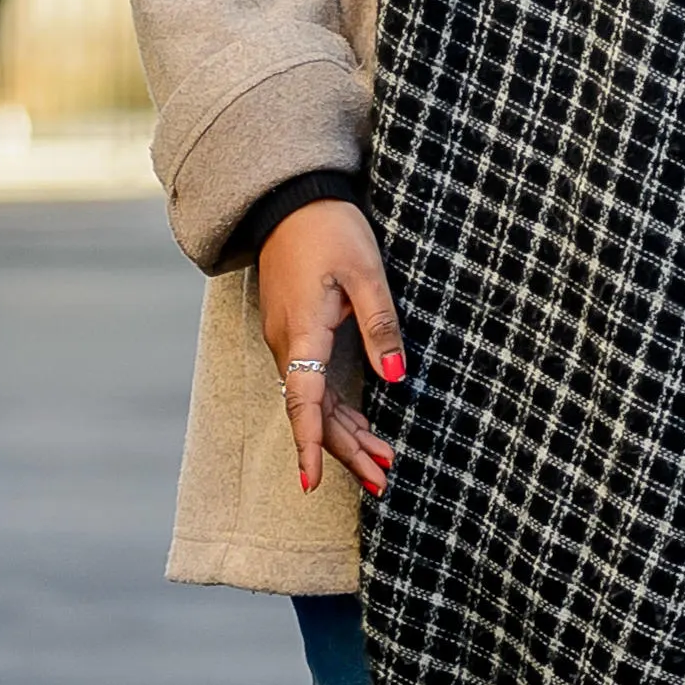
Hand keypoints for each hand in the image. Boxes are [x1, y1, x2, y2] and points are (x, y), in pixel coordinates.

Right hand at [254, 195, 402, 497]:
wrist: (291, 200)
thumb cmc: (330, 229)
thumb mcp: (365, 272)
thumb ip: (381, 324)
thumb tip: (397, 376)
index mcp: (303, 333)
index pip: (303, 403)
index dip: (309, 445)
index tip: (313, 485)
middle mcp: (288, 344)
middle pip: (313, 412)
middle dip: (346, 451)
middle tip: (382, 481)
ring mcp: (289, 339)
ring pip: (313, 401)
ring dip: (345, 433)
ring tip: (382, 464)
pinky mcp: (296, 332)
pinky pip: (311, 383)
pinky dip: (335, 409)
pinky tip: (360, 424)